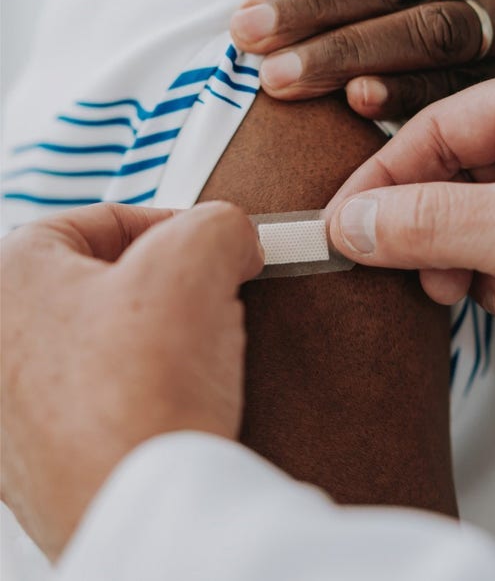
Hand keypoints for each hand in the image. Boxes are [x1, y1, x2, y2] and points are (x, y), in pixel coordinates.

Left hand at [0, 202, 262, 558]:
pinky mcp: (39, 461)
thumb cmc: (141, 390)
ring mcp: (11, 409)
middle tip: (210, 298)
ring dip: (157, 340)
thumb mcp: (197, 258)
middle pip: (101, 283)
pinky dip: (142, 393)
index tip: (211, 248)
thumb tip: (233, 240)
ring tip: (199, 354)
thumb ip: (220, 223)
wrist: (139, 510)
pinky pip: (101, 401)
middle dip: (166, 286)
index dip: (169, 225)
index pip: (99, 221)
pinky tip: (178, 402)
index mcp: (9, 277)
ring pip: (103, 342)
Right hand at [326, 52, 494, 412]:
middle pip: (452, 169)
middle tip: (414, 270)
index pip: (439, 126)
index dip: (384, 180)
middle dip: (432, 230)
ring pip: (471, 209)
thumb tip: (353, 221)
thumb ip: (428, 223)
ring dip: (463, 259)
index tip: (343, 222)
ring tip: (479, 293)